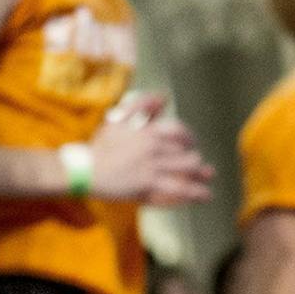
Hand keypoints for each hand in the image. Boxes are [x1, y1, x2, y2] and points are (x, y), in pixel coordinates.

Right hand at [87, 94, 214, 205]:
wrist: (85, 170)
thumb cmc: (101, 145)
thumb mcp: (118, 118)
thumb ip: (142, 105)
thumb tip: (164, 97)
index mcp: (149, 132)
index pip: (180, 133)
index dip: (189, 138)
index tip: (192, 143)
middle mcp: (155, 150)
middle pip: (186, 154)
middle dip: (196, 162)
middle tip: (203, 167)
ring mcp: (152, 170)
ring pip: (186, 173)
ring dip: (200, 178)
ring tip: (209, 182)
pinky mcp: (147, 188)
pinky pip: (176, 192)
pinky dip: (192, 194)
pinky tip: (203, 196)